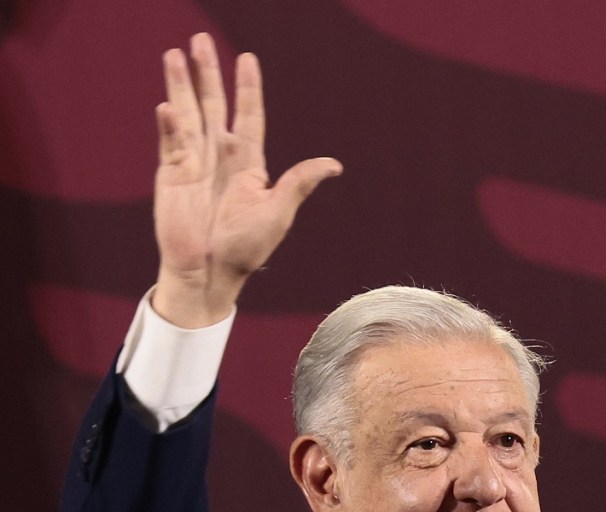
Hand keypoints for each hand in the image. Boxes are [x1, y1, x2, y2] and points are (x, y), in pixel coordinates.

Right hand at [152, 33, 341, 326]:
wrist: (211, 272)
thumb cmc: (247, 249)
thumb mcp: (279, 213)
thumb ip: (299, 183)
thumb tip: (334, 164)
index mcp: (248, 165)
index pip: (248, 117)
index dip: (247, 88)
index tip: (247, 57)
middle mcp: (219, 158)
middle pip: (213, 106)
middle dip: (208, 74)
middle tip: (200, 41)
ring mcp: (193, 164)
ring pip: (188, 115)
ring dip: (181, 86)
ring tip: (175, 54)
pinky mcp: (171, 176)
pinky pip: (171, 143)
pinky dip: (169, 125)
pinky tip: (168, 106)